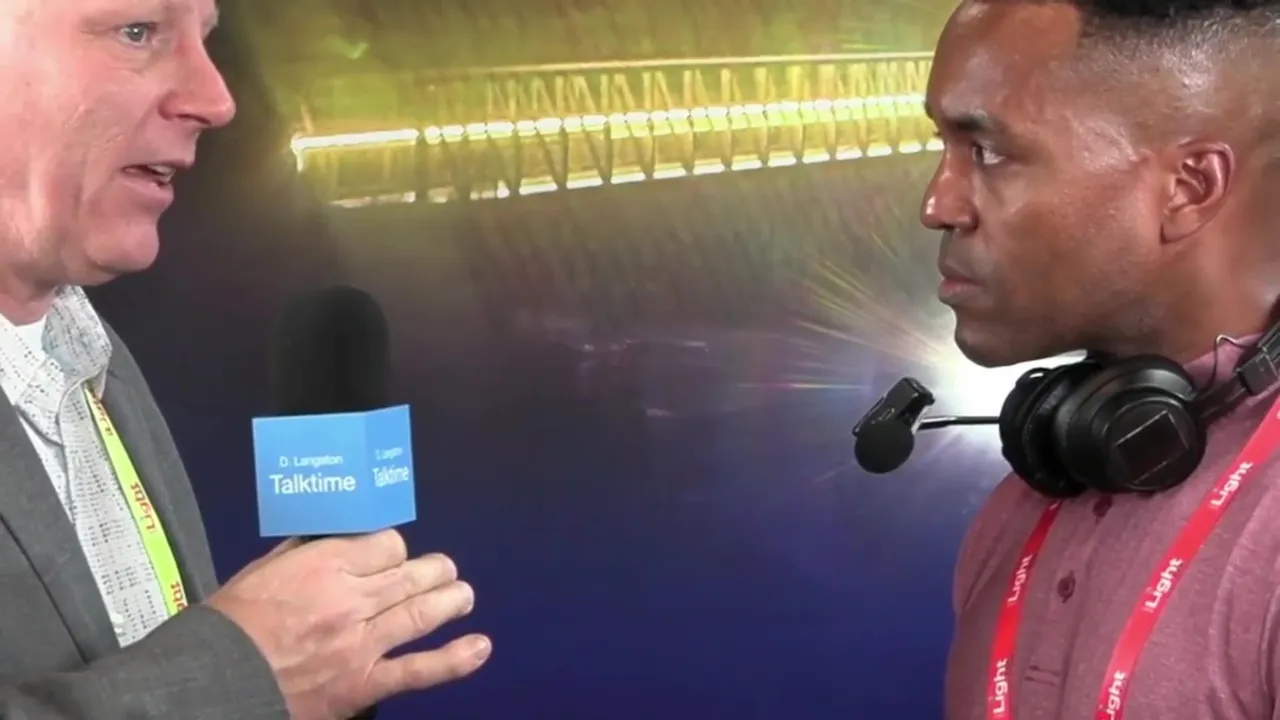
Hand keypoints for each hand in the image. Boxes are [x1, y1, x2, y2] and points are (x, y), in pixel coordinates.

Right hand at [206, 530, 489, 719]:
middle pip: (409, 575)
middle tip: (445, 569)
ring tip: (463, 595)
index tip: (392, 555)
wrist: (210, 683)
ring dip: (449, 601)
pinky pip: (417, 671)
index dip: (393, 548)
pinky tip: (480, 647)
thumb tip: (330, 540)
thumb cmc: (228, 626)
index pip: (385, 545)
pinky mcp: (362, 683)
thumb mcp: (261, 572)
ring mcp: (361, 643)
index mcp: (324, 566)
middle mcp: (351, 599)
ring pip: (420, 614)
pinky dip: (454, 660)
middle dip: (433, 569)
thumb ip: (302, 554)